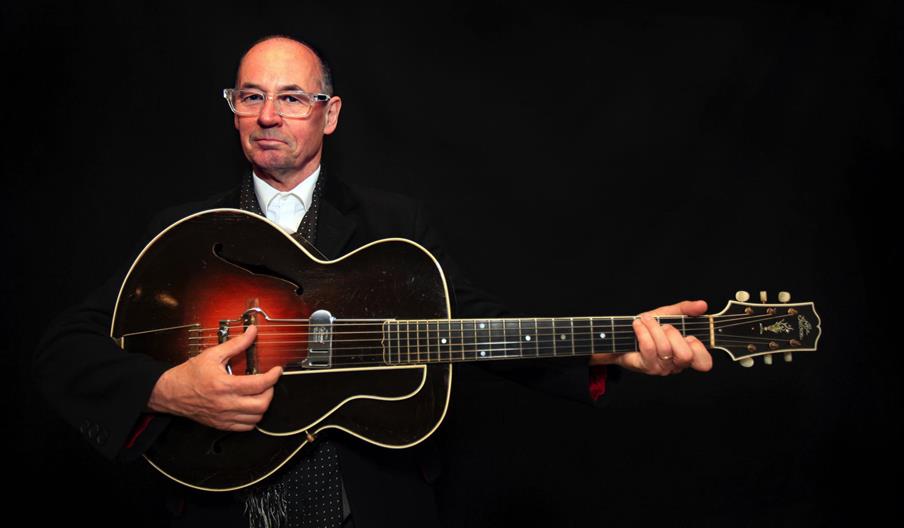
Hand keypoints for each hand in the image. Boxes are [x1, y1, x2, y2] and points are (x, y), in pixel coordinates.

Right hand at [147, 325, 282, 430]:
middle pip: (261, 404)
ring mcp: (224, 416)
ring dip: (263, 405)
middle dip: (270, 392)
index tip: (277, 370)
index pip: (259, 384)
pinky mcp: (221, 424)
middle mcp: (226, 404)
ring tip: (260, 394)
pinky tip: (250, 406)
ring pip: (256, 418)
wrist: (170, 392)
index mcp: (224, 385)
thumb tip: (251, 333)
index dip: (273, 376)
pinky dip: (253, 418)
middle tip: (268, 382)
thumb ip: (236, 344)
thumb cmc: (189, 375)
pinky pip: (245, 427)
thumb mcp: (213, 354)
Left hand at [589, 300, 712, 374]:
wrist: (623, 336)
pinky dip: (643, 331)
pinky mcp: (646, 366)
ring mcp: (661, 367)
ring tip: (646, 320)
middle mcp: (676, 364)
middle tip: (664, 326)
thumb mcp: (668, 314)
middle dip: (674, 334)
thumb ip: (686, 309)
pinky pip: (649, 347)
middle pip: (685, 356)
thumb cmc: (648, 328)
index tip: (689, 336)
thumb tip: (703, 305)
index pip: (704, 363)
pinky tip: (638, 324)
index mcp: (687, 353)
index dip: (699, 348)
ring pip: (665, 348)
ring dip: (654, 328)